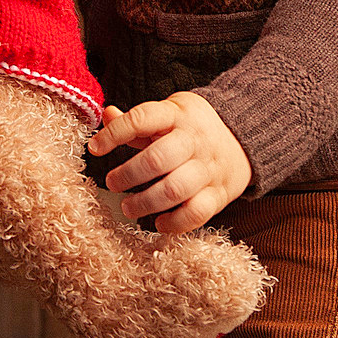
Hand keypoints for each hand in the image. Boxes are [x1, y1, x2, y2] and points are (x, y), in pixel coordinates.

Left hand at [90, 94, 252, 233]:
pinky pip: (197, 213)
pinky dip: (174, 223)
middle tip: (111, 183)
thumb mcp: (169, 114)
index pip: (143, 118)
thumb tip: (106, 114)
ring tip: (128, 207)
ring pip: (175, 189)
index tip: (94, 148)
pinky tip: (158, 223)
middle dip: (128, 175)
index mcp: (178, 115)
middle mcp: (195, 140)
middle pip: (158, 159)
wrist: (243, 142)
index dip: (115, 133)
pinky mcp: (219, 194)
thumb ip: (138, 120)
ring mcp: (209, 169)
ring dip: (145, 202)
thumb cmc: (193, 130)